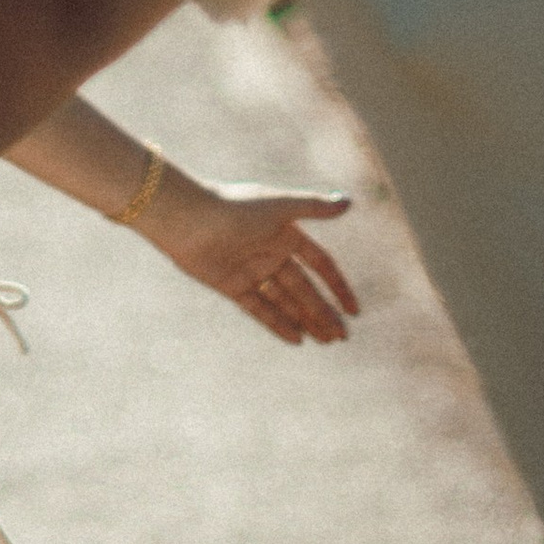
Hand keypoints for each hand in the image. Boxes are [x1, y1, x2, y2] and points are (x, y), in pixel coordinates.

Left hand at [142, 178, 358, 345]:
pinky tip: (298, 340)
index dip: (338, 287)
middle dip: (323, 312)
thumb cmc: (235, 207)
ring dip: (306, 320)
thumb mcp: (280, 206)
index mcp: (286, 234)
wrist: (188, 219)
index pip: (321, 265)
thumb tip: (348, 203)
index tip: (354, 310)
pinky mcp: (232, 286)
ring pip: (285, 301)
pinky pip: (260, 309)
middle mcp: (271, 253)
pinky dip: (278, 324)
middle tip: (342, 337)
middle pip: (304, 289)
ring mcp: (252, 271)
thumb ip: (314, 207)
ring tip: (326, 341)